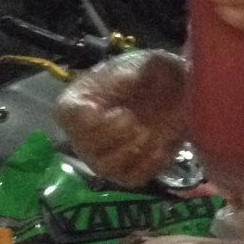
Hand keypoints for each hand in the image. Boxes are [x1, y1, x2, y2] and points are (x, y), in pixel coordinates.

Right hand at [56, 49, 189, 187]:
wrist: (173, 94)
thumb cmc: (146, 76)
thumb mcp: (140, 65)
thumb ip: (132, 72)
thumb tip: (130, 80)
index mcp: (77, 104)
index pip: (69, 116)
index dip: (93, 119)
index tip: (120, 110)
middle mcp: (83, 135)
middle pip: (86, 147)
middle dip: (116, 135)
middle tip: (135, 121)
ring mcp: (103, 157)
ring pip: (106, 168)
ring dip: (132, 151)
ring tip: (149, 133)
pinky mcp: (126, 173)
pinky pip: (132, 179)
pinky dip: (149, 164)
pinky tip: (160, 146)